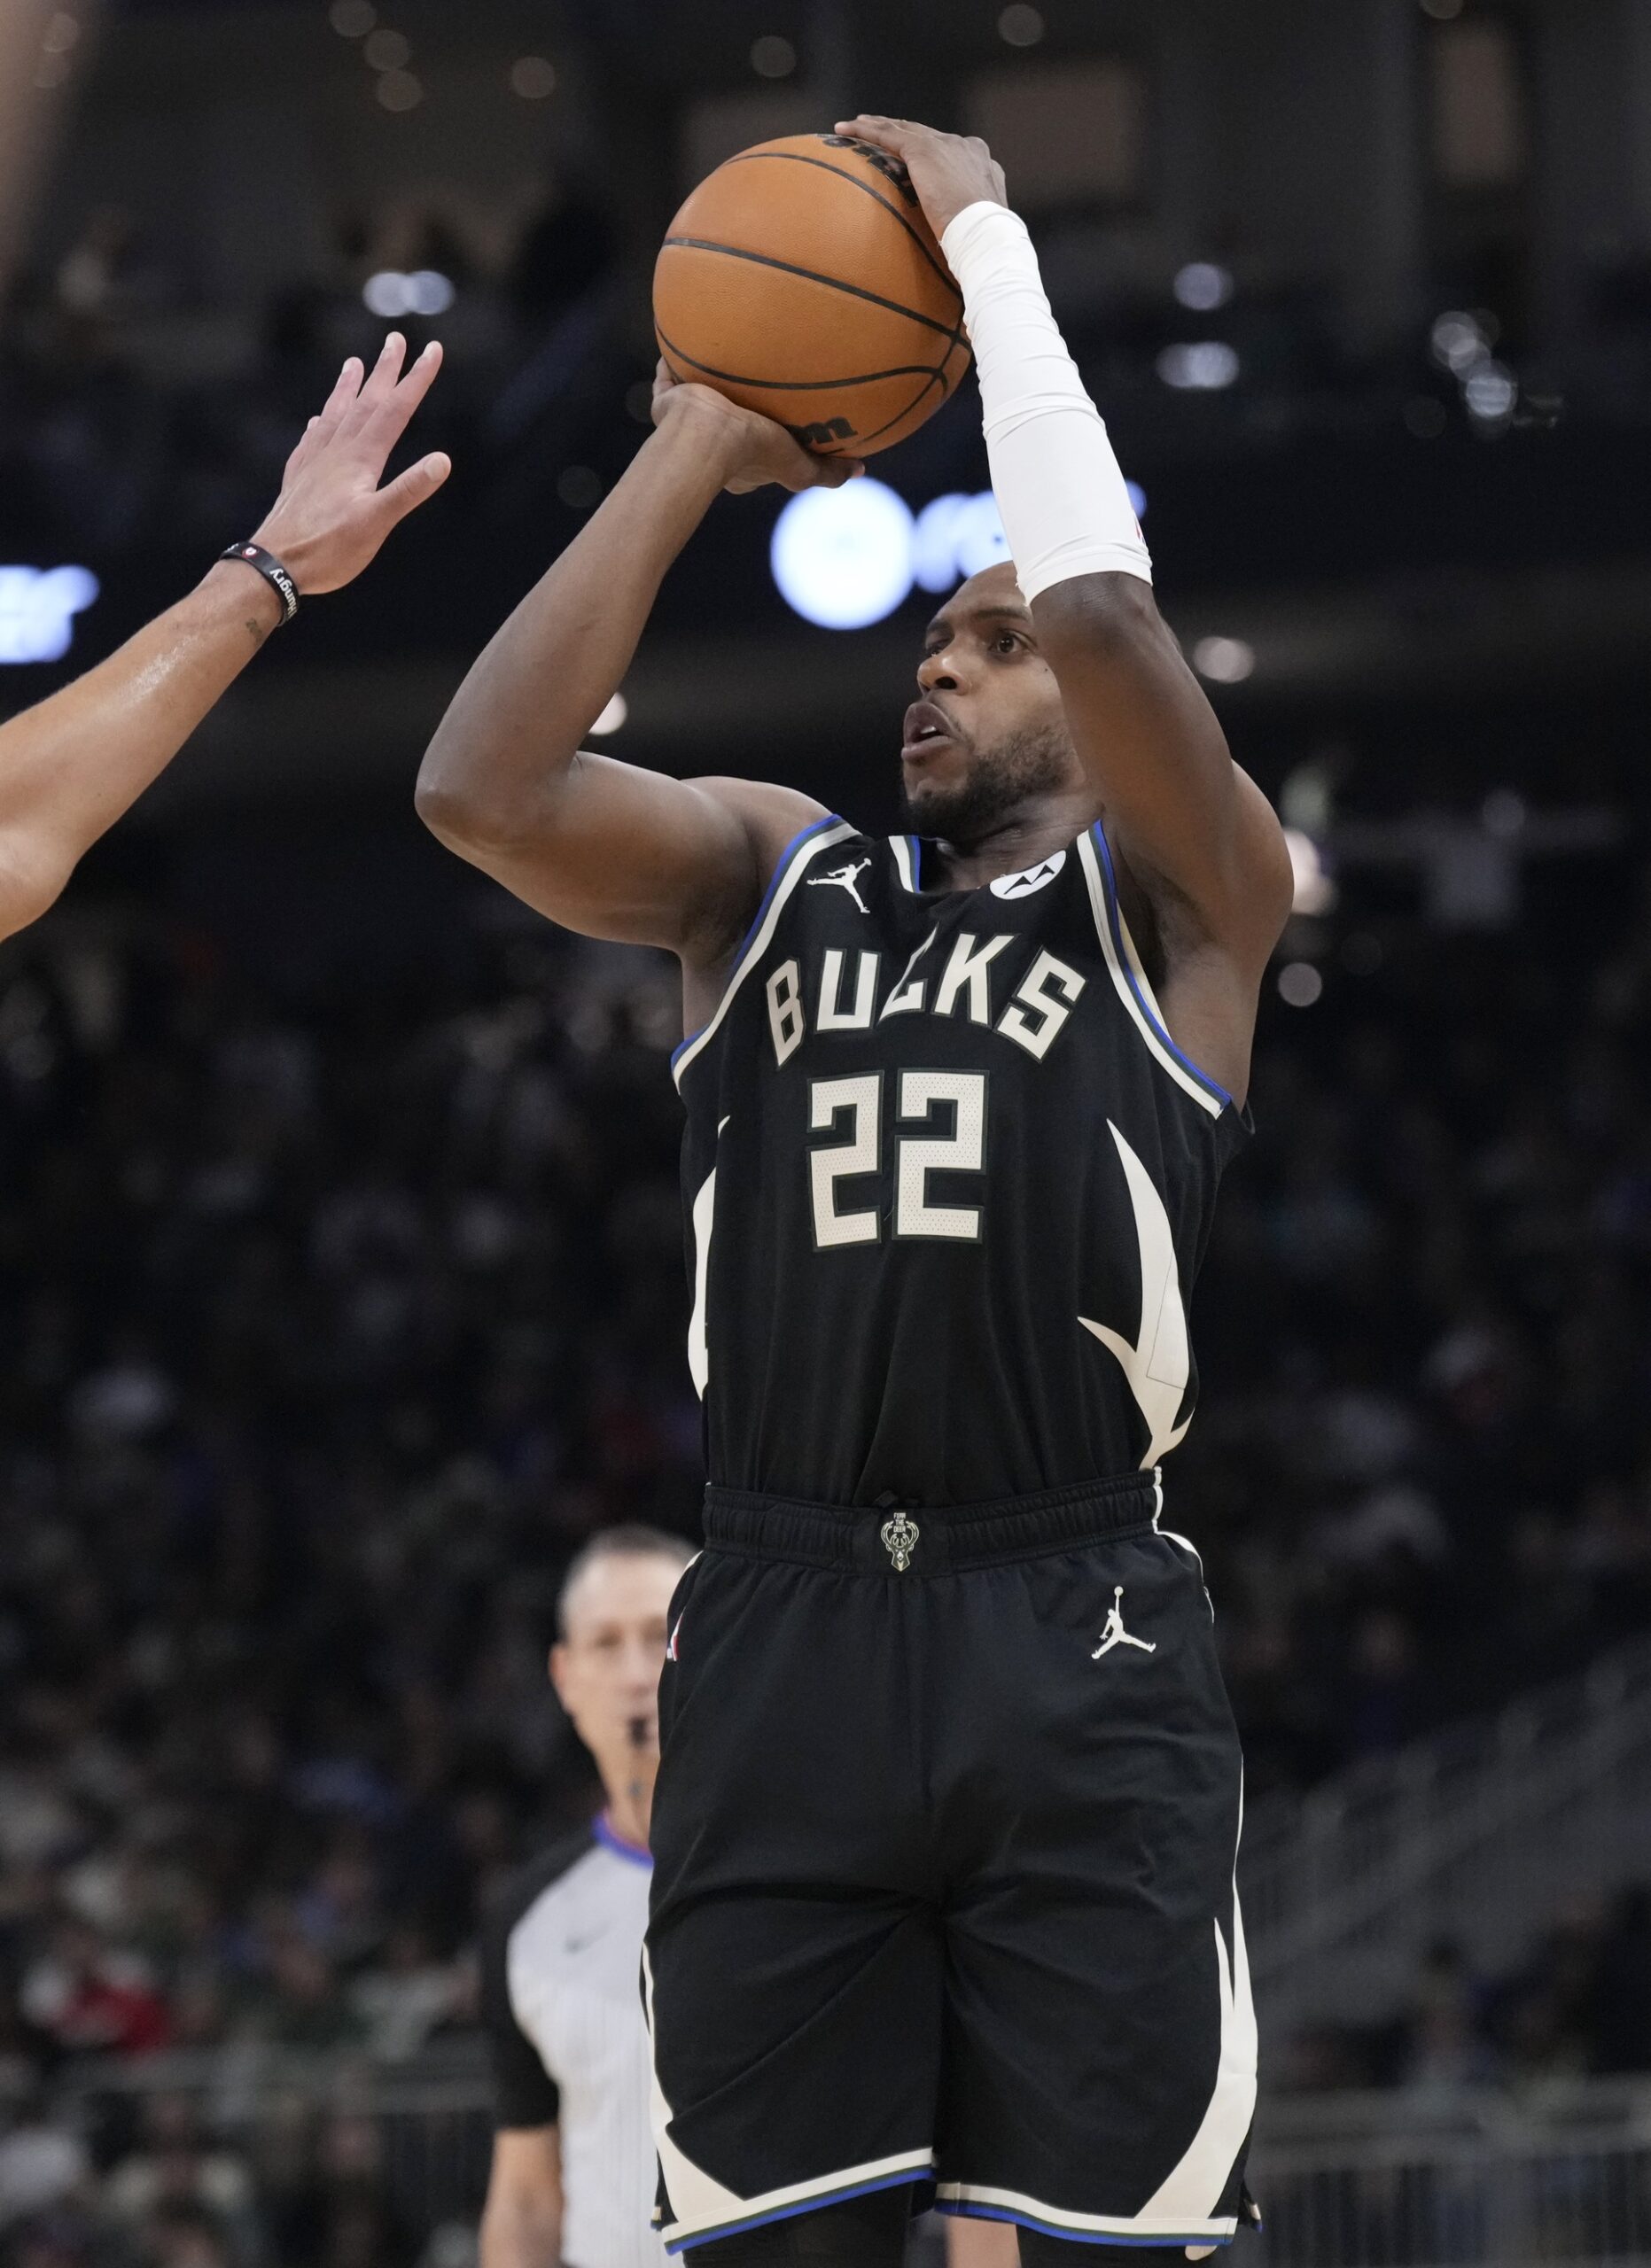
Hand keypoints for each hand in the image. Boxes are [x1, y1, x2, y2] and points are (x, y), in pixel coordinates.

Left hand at [251, 333, 450, 593]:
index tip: (432, 350)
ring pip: (336, 413)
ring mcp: (314, 462)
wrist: (275, 564)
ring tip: (354, 364)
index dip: (416, 379)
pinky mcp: (299, 478)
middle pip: (365, 401)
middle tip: (396, 340)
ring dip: (349, 386)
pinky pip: (312, 438)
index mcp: (359, 458)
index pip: (394, 409)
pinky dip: (321, 421)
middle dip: (384, 370)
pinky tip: (319, 420)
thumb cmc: (328, 550)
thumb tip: (443, 460)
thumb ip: (408, 490)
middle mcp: (336, 450)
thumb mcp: (376, 524)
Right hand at [650, 360, 863, 495]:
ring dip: (707, 381)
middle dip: (737, 403)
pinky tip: (685, 340)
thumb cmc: (754, 453)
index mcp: (742, 461)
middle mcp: (713, 442)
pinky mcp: (667, 405)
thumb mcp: (800, 467)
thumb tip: (861, 469)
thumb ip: (828, 471)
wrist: (706, 437)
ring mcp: (687, 423)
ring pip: (698, 399)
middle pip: (727, 418)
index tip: (779, 414)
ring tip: (720, 356)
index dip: (768, 432)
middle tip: (751, 380)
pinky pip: (669, 379)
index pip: (757, 446)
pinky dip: (673, 365)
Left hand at [832, 116, 1006, 241]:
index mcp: (978, 160)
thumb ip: (965, 215)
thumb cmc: (984, 241)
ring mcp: (944, 145)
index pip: (944, 149)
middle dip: (897, 130)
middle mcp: (963, 145)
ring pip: (902, 129)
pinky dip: (865, 131)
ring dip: (875, 126)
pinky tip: (845, 129)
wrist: (986, 234)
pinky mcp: (924, 151)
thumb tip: (955, 232)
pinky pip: (887, 136)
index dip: (923, 146)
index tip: (908, 150)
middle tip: (873, 127)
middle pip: (922, 133)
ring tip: (853, 125)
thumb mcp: (977, 222)